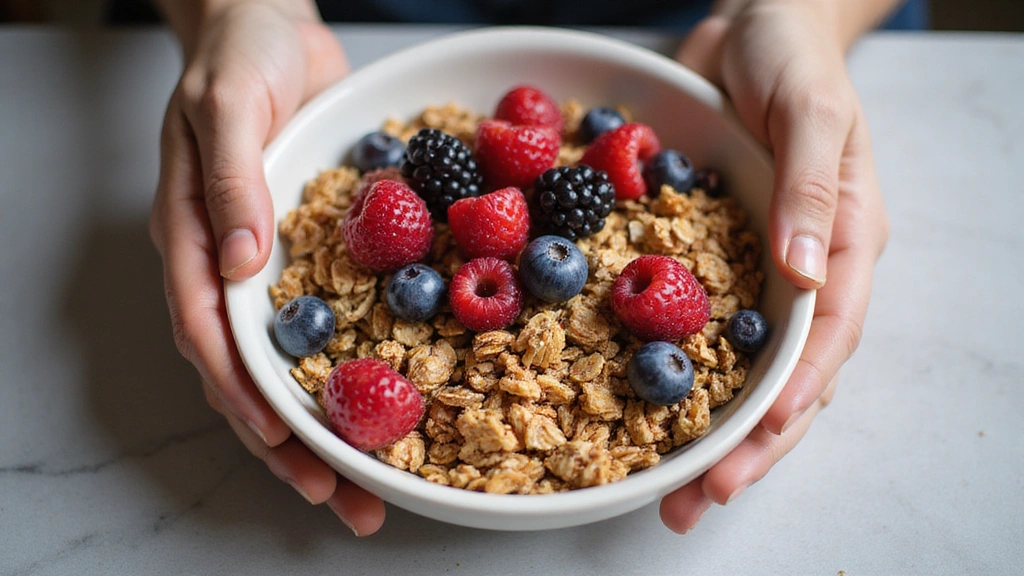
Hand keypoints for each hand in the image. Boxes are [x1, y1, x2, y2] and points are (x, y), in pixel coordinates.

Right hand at [148, 0, 383, 534]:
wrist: (271, 25)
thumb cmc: (238, 58)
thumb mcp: (229, 105)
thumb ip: (230, 179)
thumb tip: (240, 263)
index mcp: (194, 239)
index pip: (210, 334)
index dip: (244, 393)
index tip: (285, 439)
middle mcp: (231, 266)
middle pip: (251, 374)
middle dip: (291, 442)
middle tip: (339, 496)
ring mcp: (273, 266)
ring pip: (293, 365)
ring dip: (328, 426)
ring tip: (369, 482)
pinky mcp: (316, 254)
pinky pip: (334, 323)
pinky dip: (355, 369)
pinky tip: (390, 403)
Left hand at [659, 0, 890, 532]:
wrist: (755, 26)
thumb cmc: (795, 60)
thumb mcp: (813, 112)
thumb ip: (812, 188)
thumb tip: (805, 276)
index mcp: (846, 244)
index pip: (824, 343)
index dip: (787, 405)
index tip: (745, 454)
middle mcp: (806, 271)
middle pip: (783, 378)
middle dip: (745, 447)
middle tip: (695, 502)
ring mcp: (758, 269)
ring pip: (738, 366)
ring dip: (705, 428)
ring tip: (665, 485)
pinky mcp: (712, 255)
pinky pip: (694, 323)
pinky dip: (671, 369)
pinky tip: (635, 404)